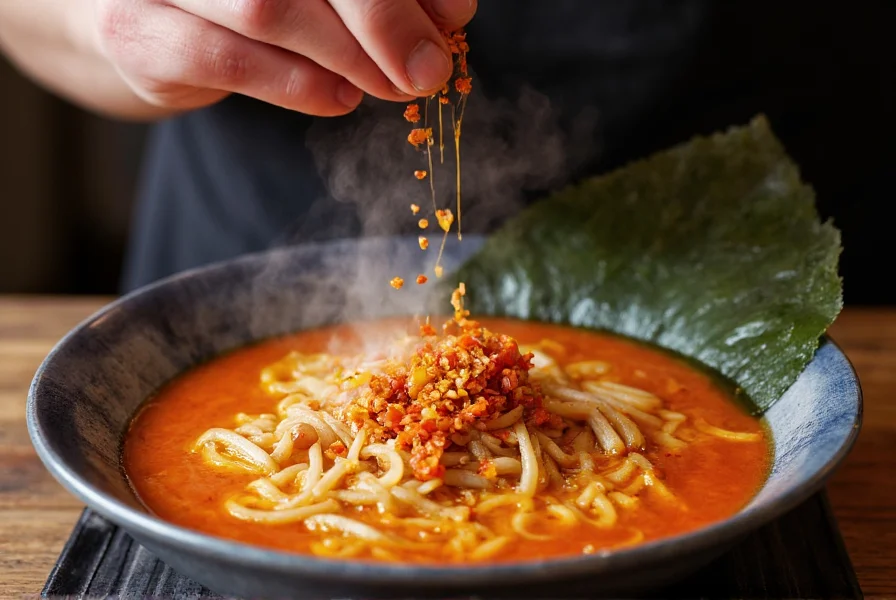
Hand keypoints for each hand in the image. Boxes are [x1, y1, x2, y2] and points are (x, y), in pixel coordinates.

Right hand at [93, 0, 475, 115]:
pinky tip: (342, 98)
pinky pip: (232, 61)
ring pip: (270, 8)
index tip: (454, 20)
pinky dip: (302, 87)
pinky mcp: (140, 33)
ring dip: (349, 57)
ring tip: (389, 88)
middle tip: (427, 69)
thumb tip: (453, 15)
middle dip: (383, 19)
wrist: (146, 27)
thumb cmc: (245, 0)